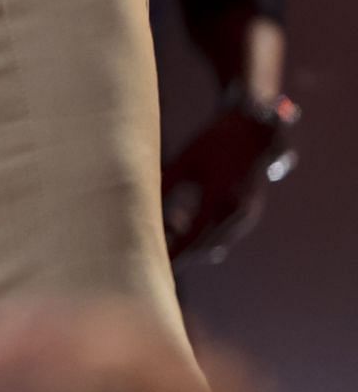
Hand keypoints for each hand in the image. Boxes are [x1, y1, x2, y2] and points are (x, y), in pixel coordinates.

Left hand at [163, 107, 276, 260]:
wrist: (253, 130)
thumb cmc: (212, 143)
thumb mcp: (185, 162)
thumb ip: (164, 186)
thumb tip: (138, 207)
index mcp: (220, 197)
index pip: (192, 236)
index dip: (173, 252)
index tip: (153, 261)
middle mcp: (238, 212)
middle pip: (204, 247)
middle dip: (181, 253)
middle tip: (152, 252)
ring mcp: (247, 216)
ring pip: (215, 244)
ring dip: (192, 245)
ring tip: (164, 236)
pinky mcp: (248, 214)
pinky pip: (223, 234)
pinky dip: (204, 235)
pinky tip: (180, 225)